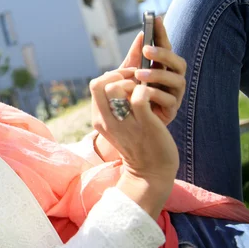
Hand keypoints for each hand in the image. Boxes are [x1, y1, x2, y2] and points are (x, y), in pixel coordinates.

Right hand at [90, 71, 178, 217]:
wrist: (151, 172)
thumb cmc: (138, 143)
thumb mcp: (118, 124)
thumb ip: (113, 104)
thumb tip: (113, 78)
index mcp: (99, 119)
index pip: (95, 84)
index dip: (111, 75)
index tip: (127, 79)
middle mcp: (107, 120)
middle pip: (100, 83)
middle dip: (120, 74)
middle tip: (136, 80)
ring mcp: (124, 123)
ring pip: (116, 87)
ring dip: (132, 82)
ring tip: (144, 90)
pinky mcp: (144, 124)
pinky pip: (140, 96)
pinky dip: (147, 91)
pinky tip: (153, 98)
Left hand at [119, 17, 187, 125]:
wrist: (126, 124)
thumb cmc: (127, 96)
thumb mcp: (127, 75)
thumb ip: (134, 57)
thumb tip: (140, 35)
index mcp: (162, 67)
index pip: (165, 47)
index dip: (162, 33)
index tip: (156, 18)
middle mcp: (172, 78)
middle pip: (177, 62)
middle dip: (164, 53)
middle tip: (147, 49)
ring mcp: (174, 94)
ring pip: (177, 80)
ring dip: (159, 74)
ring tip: (139, 74)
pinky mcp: (171, 110)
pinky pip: (170, 100)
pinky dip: (156, 94)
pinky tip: (143, 92)